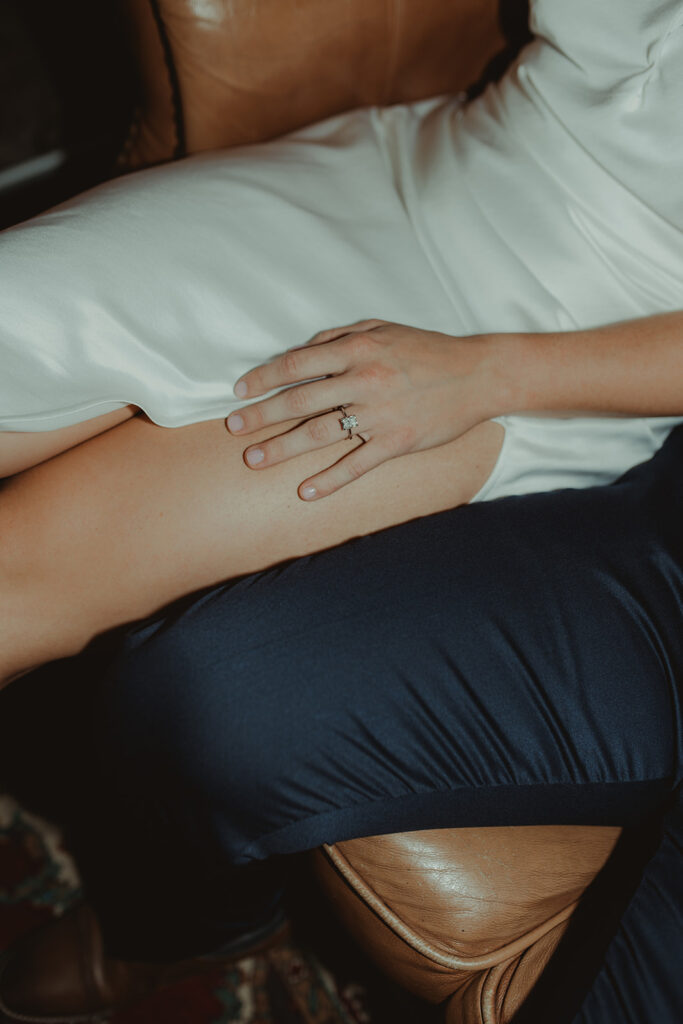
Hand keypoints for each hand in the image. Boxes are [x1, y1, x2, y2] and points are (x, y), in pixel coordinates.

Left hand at [226, 319, 505, 499]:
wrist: (478, 374)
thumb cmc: (427, 349)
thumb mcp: (383, 328)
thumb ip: (340, 336)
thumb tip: (302, 350)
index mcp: (358, 349)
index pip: (297, 364)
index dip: (263, 378)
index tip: (240, 391)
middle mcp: (364, 380)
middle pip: (299, 401)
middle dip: (260, 416)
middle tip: (232, 429)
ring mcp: (381, 413)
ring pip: (320, 434)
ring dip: (282, 448)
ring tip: (253, 459)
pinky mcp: (397, 441)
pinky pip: (357, 464)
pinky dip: (330, 480)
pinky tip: (306, 492)